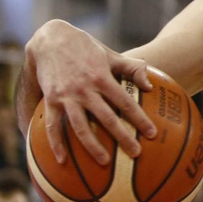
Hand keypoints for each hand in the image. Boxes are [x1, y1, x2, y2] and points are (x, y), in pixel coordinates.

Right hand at [22, 21, 154, 165]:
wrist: (51, 39)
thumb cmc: (86, 48)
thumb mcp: (111, 55)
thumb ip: (132, 69)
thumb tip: (150, 87)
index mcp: (102, 78)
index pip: (125, 102)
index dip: (139, 119)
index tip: (152, 133)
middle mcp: (85, 89)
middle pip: (107, 118)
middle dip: (123, 137)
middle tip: (136, 154)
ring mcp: (67, 96)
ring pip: (81, 126)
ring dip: (93, 146)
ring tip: (105, 162)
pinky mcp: (51, 100)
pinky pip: (52, 126)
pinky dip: (56, 145)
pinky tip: (62, 161)